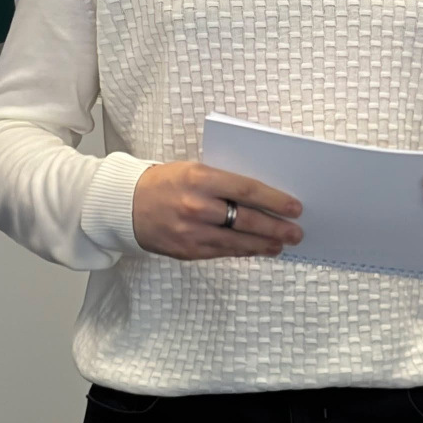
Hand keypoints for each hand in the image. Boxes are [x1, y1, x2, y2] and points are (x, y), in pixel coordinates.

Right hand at [132, 161, 303, 260]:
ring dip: (265, 244)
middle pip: (248, 219)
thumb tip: (261, 195)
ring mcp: (192, 232)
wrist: (126, 205)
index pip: (248, 189)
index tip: (294, 207)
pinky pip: (224, 252)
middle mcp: (198, 206)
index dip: (275, 200)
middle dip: (276, 227)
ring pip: (238, 241)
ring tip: (282, 243)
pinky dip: (244, 251)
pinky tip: (258, 249)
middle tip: (296, 231)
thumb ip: (224, 181)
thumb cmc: (165, 182)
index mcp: (201, 178)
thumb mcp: (194, 169)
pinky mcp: (188, 251)